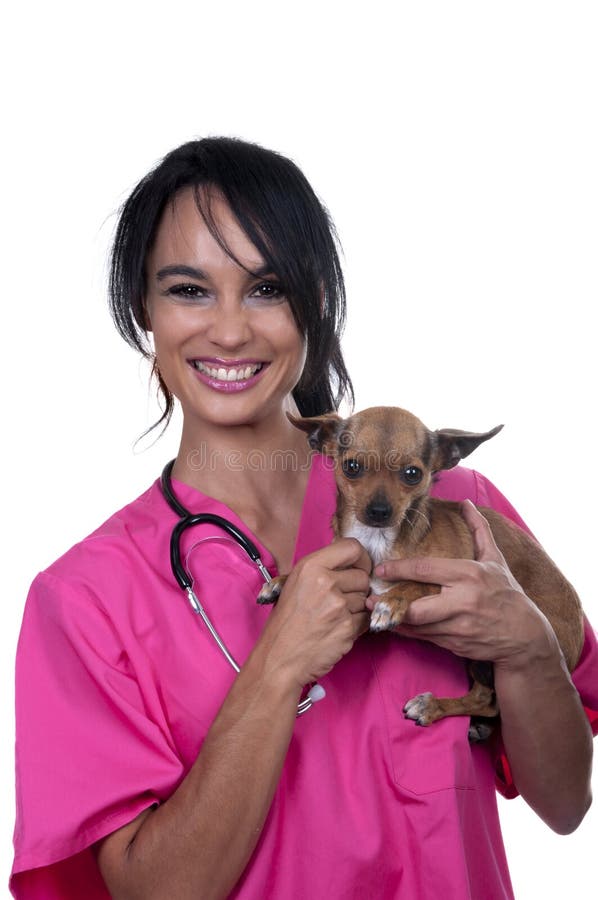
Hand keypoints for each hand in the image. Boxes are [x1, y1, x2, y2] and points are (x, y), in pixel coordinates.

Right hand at [261, 538, 371, 685]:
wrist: (279, 659)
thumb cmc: (284, 623)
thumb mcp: (294, 584)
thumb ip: (321, 570)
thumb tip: (351, 564)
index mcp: (310, 566)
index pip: (353, 547)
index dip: (361, 559)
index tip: (358, 568)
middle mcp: (325, 582)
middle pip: (363, 576)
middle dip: (357, 588)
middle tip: (339, 601)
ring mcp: (338, 606)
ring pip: (366, 599)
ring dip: (356, 609)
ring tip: (333, 618)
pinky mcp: (347, 628)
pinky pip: (366, 619)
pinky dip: (356, 625)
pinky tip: (338, 630)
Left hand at [370, 500, 554, 668]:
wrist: (526, 636)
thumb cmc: (507, 593)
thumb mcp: (495, 560)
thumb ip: (478, 530)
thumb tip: (466, 502)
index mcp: (469, 575)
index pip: (426, 569)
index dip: (399, 569)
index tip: (381, 569)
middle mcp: (463, 601)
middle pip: (418, 606)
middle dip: (391, 602)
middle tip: (369, 596)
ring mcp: (459, 626)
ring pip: (418, 625)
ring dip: (394, 619)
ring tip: (374, 610)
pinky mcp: (456, 644)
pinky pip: (424, 638)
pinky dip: (407, 632)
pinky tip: (393, 624)